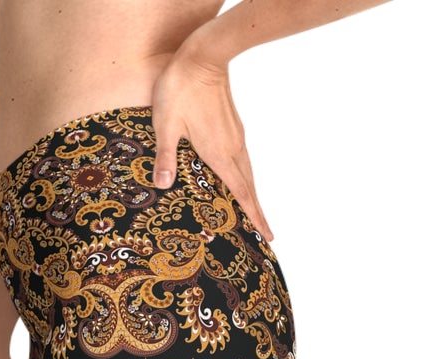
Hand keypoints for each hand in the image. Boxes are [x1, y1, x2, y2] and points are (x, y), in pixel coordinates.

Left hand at [150, 50, 273, 241]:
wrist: (202, 54)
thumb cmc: (180, 88)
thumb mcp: (165, 125)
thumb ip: (165, 157)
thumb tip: (162, 186)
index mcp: (218, 153)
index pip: (241, 193)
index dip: (254, 216)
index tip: (267, 235)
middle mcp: (232, 147)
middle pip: (249, 187)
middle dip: (258, 212)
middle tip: (267, 234)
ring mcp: (235, 135)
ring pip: (248, 172)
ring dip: (252, 194)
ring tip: (256, 213)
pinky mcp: (233, 125)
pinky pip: (242, 159)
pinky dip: (245, 177)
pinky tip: (239, 180)